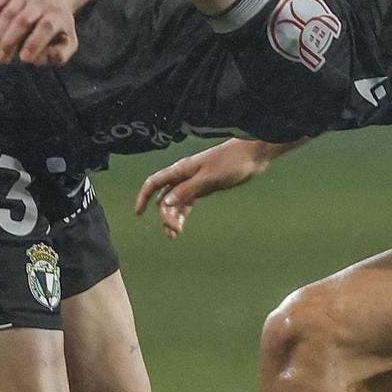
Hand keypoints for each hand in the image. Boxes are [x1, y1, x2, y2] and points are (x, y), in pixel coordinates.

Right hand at [0, 0, 80, 65]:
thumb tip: (39, 60)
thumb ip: (60, 55)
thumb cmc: (59, 22)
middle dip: (10, 42)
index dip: (34, 43)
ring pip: (8, 14)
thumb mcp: (69, 40)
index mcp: (57, 15)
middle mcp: (41, 2)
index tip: (24, 59)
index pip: (46, 27)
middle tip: (1, 59)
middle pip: (23, 21)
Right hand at [133, 139, 286, 237]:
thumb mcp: (209, 178)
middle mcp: (184, 176)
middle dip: (165, 215)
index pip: (154, 182)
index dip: (143, 196)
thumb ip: (187, 190)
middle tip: (174, 232)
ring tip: (173, 235)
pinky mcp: (203, 187)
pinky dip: (182, 214)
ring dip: (172, 217)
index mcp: (181, 170)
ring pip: (175, 201)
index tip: (139, 213)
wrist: (252, 156)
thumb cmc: (231, 162)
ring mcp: (193, 182)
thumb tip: (165, 203)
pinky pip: (187, 202)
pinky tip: (181, 225)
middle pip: (165, 197)